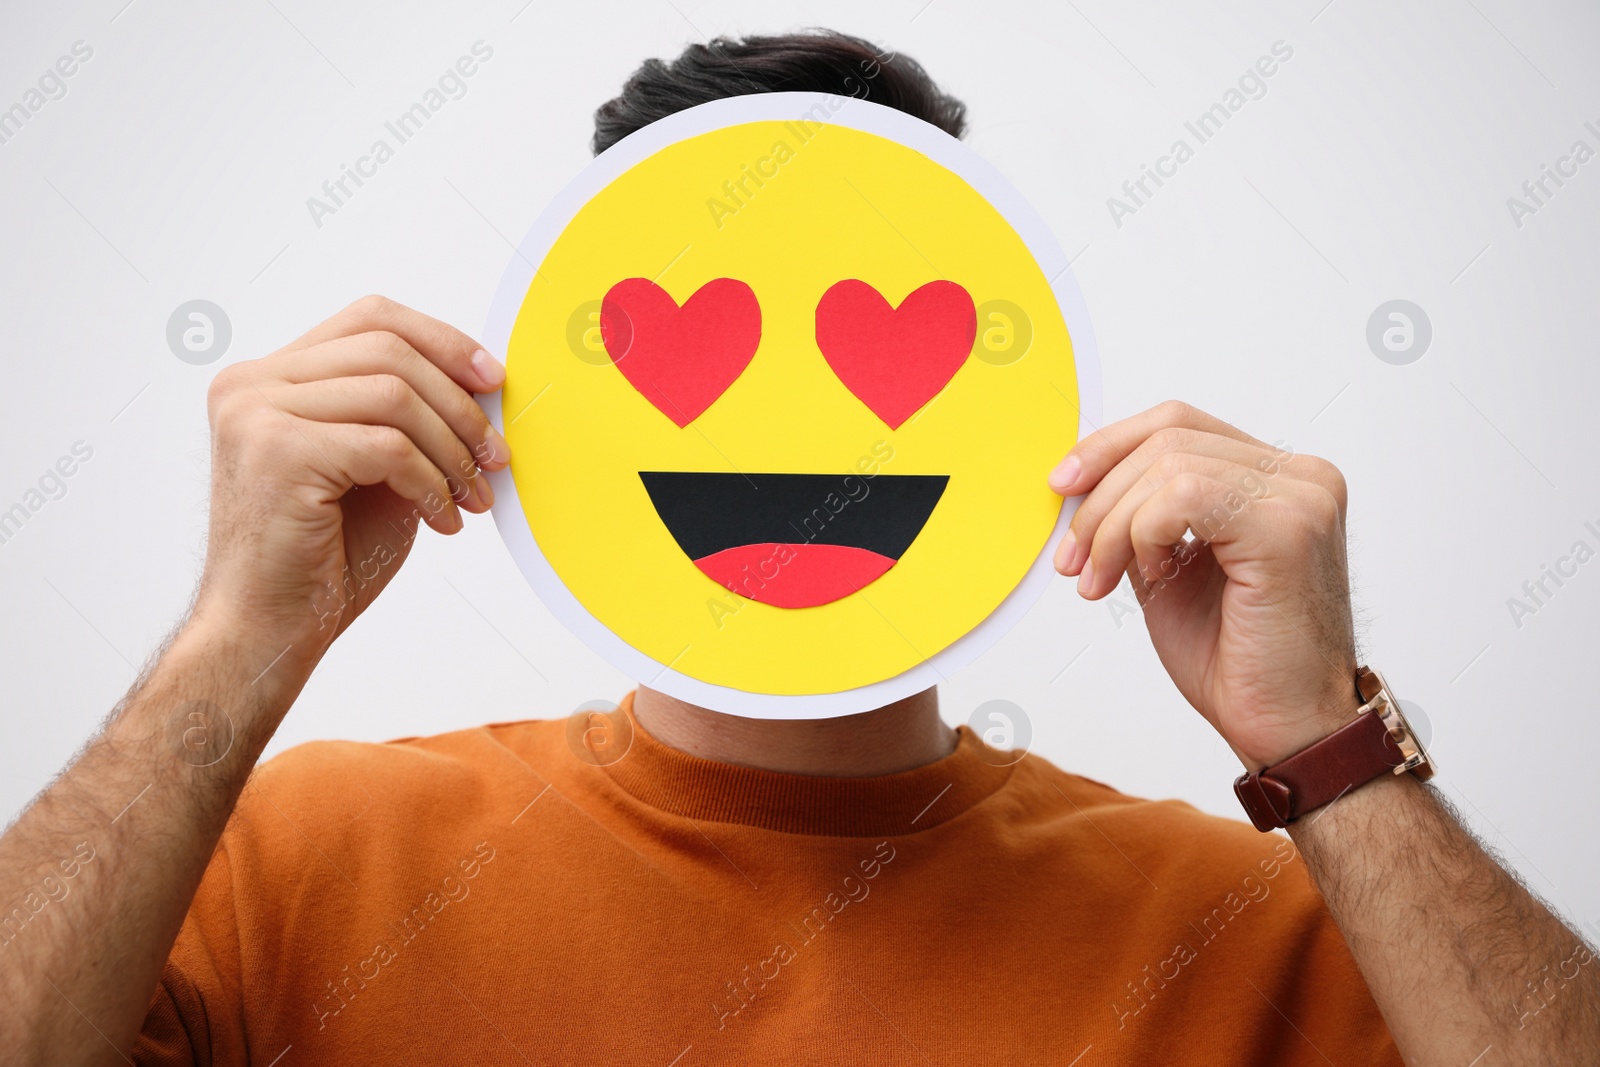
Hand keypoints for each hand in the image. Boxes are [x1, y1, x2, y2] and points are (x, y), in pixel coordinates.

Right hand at [192, 296, 509, 667]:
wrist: (267, 631)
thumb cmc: (320, 558)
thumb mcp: (375, 471)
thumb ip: (407, 420)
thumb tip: (482, 387)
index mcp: (270, 378)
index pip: (369, 319)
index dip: (441, 341)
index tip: (493, 379)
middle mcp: (252, 384)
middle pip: (387, 348)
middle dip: (459, 403)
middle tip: (495, 455)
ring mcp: (256, 413)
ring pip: (394, 394)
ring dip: (451, 448)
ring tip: (472, 495)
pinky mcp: (276, 451)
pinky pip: (387, 445)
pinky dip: (430, 482)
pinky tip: (441, 518)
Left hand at [1049, 401, 1356, 768]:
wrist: (1285, 730)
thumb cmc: (1235, 661)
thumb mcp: (1168, 569)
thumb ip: (1141, 517)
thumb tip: (1079, 479)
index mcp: (1277, 479)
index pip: (1178, 424)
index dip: (1109, 446)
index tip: (1061, 487)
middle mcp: (1300, 477)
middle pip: (1167, 436)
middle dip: (1099, 497)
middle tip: (1070, 560)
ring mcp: (1301, 497)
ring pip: (1168, 464)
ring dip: (1112, 526)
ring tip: (1101, 581)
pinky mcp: (1288, 527)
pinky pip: (1184, 494)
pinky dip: (1144, 534)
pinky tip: (1152, 578)